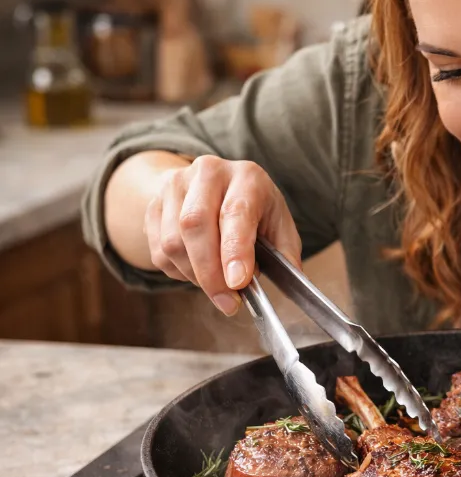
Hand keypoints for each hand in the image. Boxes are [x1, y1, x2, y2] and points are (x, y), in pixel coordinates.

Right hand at [145, 155, 301, 315]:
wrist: (212, 184)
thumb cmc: (253, 209)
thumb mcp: (278, 223)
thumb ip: (285, 253)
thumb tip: (290, 282)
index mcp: (246, 176)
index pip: (235, 212)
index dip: (235, 250)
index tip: (238, 283)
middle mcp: (207, 173)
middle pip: (195, 225)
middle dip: (210, 273)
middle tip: (227, 302)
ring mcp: (174, 186)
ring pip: (173, 242)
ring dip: (195, 275)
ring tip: (217, 283)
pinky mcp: (153, 205)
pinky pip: (158, 251)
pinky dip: (178, 272)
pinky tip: (197, 269)